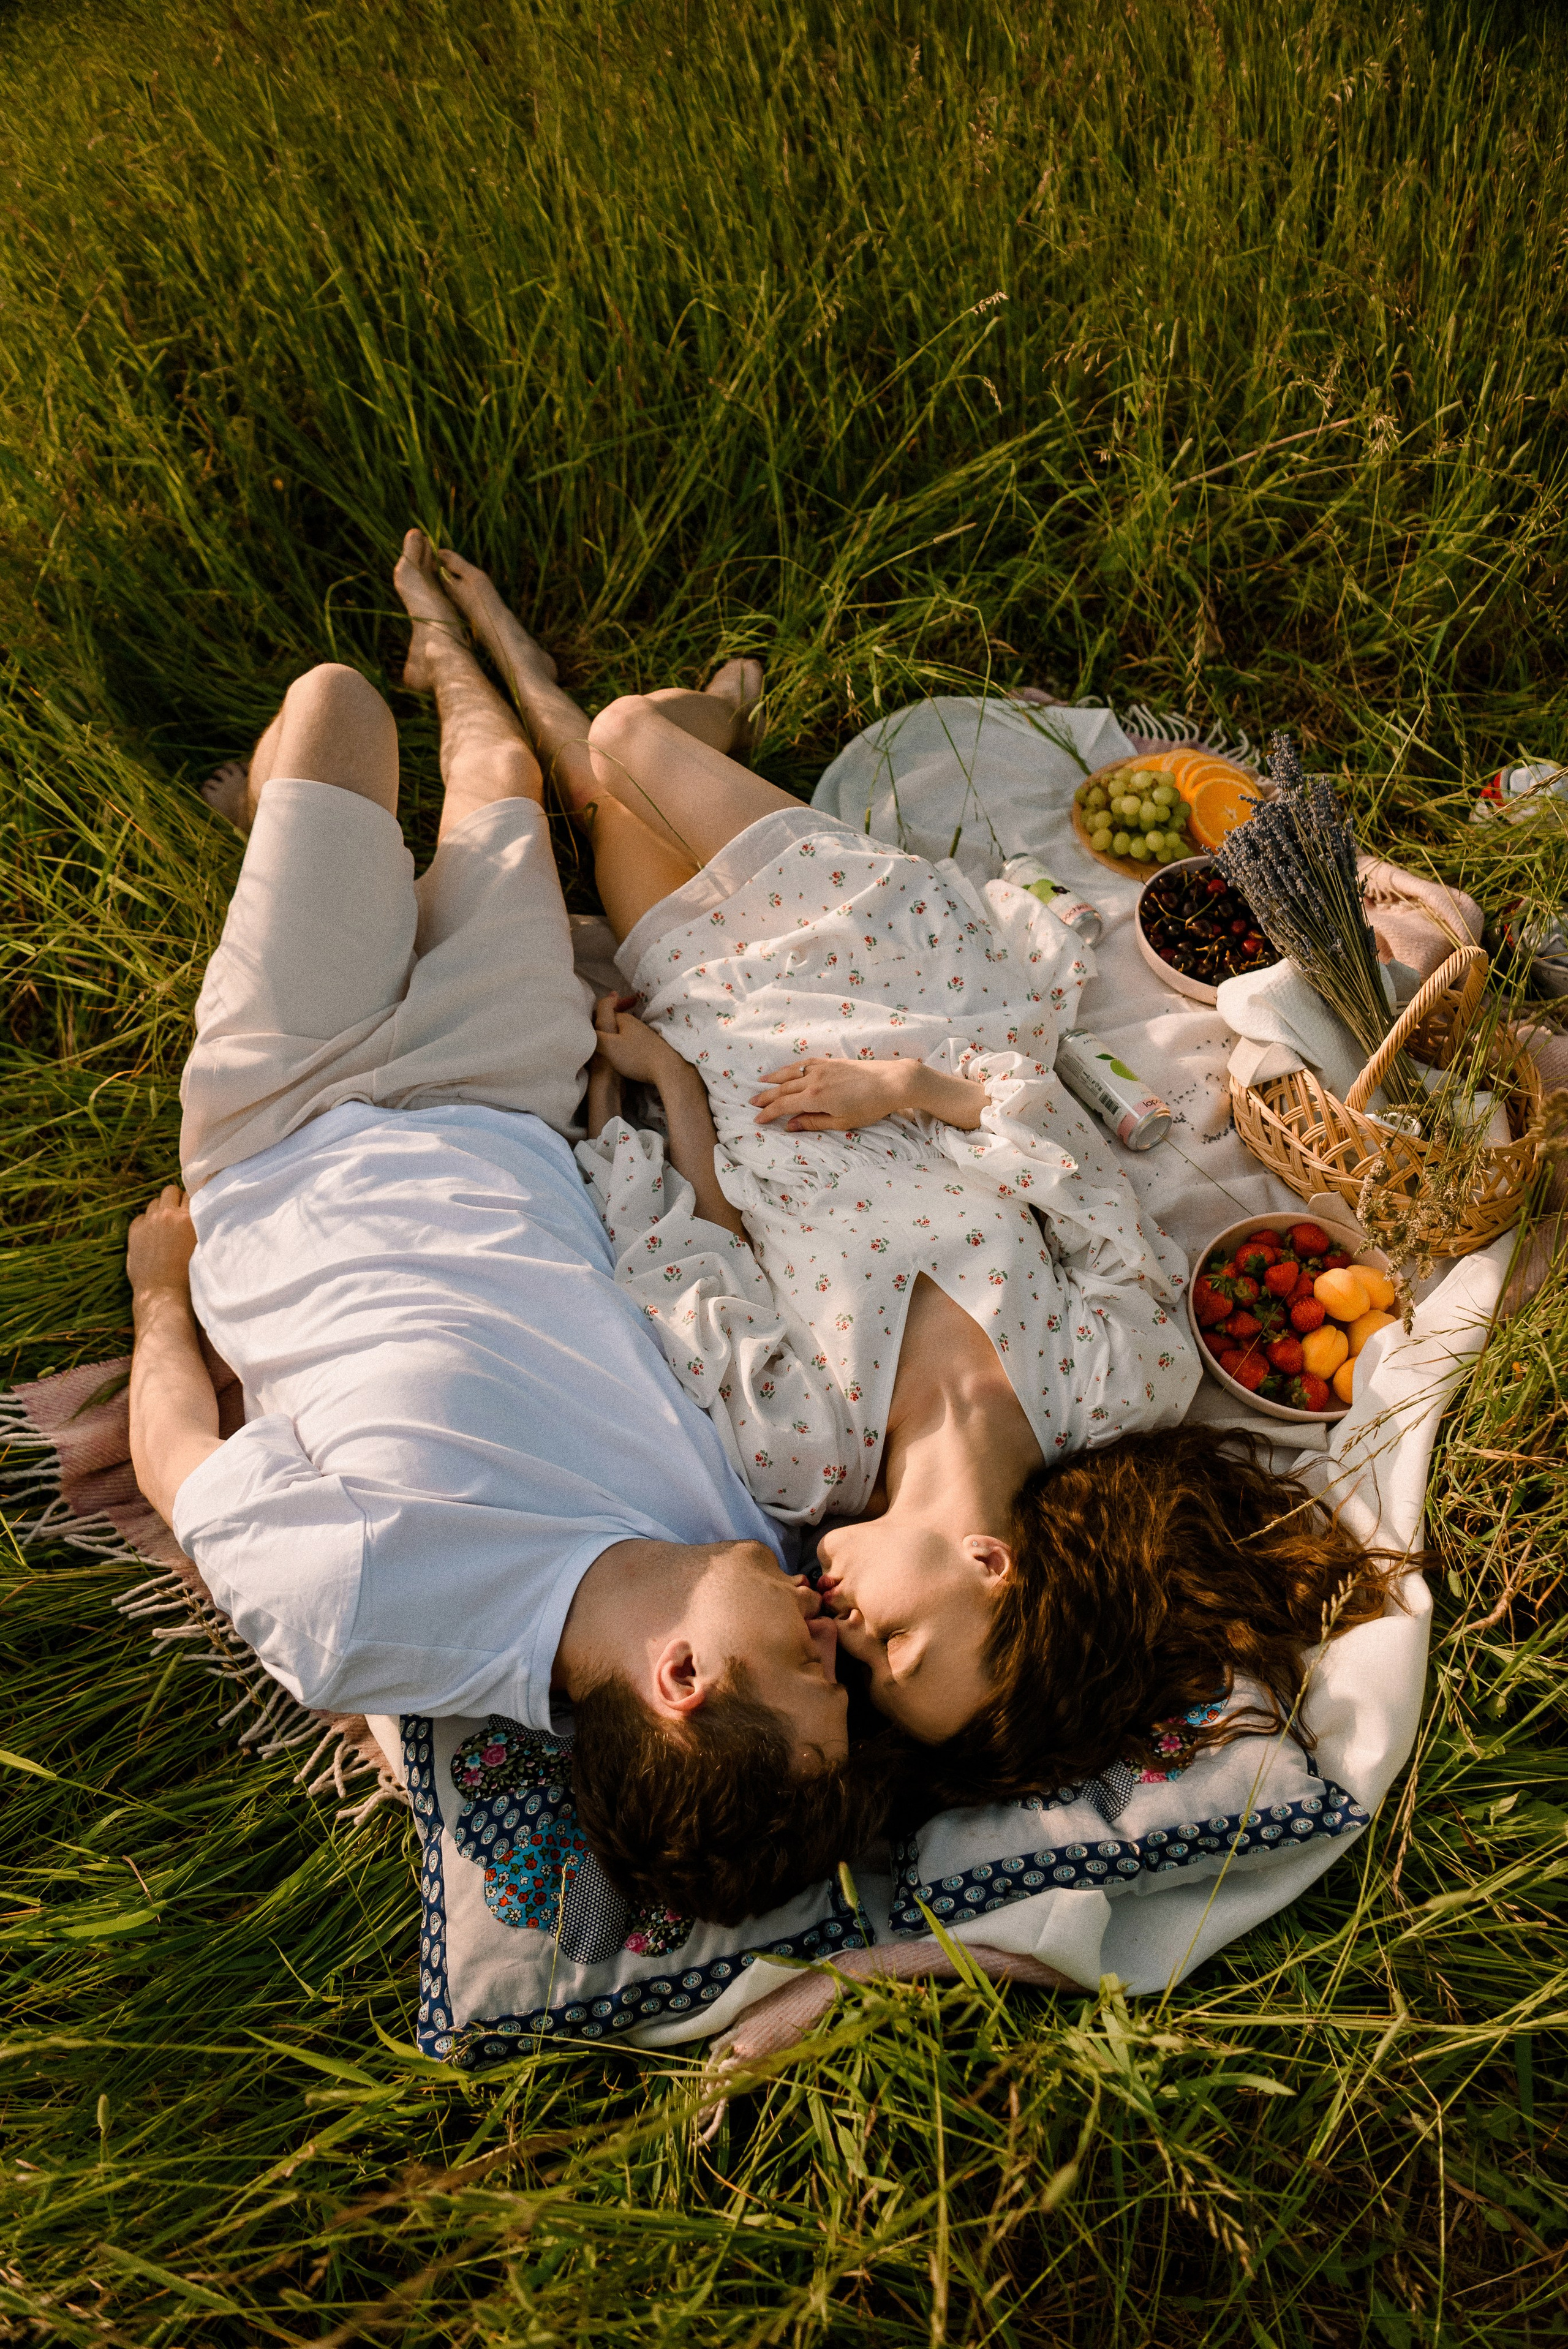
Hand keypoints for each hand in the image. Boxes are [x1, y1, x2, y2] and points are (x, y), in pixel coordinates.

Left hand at [126, 1186, 196, 1299]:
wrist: (164, 1294)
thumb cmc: (189, 1275)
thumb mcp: (202, 1245)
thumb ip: (200, 1225)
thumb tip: (199, 1212)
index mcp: (188, 1218)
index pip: (192, 1193)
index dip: (193, 1201)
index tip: (194, 1208)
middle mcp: (167, 1215)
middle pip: (171, 1190)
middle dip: (175, 1200)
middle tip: (179, 1215)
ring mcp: (149, 1222)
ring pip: (155, 1202)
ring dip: (160, 1210)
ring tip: (165, 1227)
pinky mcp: (134, 1232)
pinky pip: (141, 1217)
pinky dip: (146, 1222)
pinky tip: (152, 1237)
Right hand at [590, 993, 687, 1088]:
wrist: (667, 1069)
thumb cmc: (636, 1057)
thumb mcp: (608, 1047)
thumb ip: (594, 1037)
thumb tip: (583, 1031)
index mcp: (623, 1018)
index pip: (602, 1014)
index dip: (592, 1023)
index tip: (586, 1034)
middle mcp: (634, 1022)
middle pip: (612, 1023)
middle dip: (603, 1030)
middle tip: (594, 1043)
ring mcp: (643, 1033)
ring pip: (621, 1033)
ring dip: (613, 1039)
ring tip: (605, 1052)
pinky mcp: (649, 1045)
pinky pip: (630, 1042)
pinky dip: (623, 1046)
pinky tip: (622, 1057)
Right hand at [752, 1055, 921, 1132]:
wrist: (891, 1082)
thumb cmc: (869, 1106)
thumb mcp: (841, 1121)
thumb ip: (813, 1122)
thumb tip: (790, 1125)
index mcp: (814, 1097)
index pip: (783, 1105)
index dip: (768, 1113)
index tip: (757, 1120)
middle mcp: (813, 1080)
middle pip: (783, 1089)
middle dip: (766, 1096)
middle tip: (751, 1102)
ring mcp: (821, 1068)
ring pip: (791, 1073)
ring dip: (774, 1078)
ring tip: (761, 1082)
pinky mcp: (831, 1062)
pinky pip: (804, 1064)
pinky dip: (792, 1068)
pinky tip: (788, 1070)